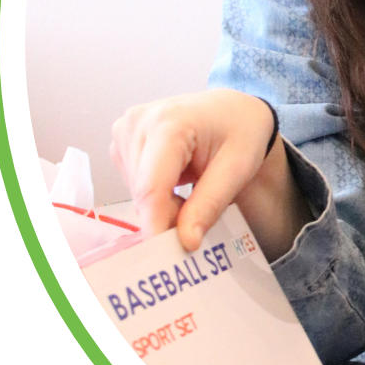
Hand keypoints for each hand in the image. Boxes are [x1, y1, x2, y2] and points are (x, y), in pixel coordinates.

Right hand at [110, 89, 309, 256]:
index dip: (156, 225)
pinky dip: (155, 191)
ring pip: (135, 190)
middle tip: (199, 218)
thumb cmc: (241, 132)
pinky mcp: (122, 137)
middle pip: (142, 191)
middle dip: (167, 215)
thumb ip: (210, 205)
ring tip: (194, 188)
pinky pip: (133, 181)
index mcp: (170, 122)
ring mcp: (126, 127)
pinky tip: (178, 180)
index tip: (167, 256)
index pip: (152, 186)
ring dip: (162, 203)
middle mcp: (138, 121)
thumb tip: (186, 242)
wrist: (235, 108)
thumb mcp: (238, 169)